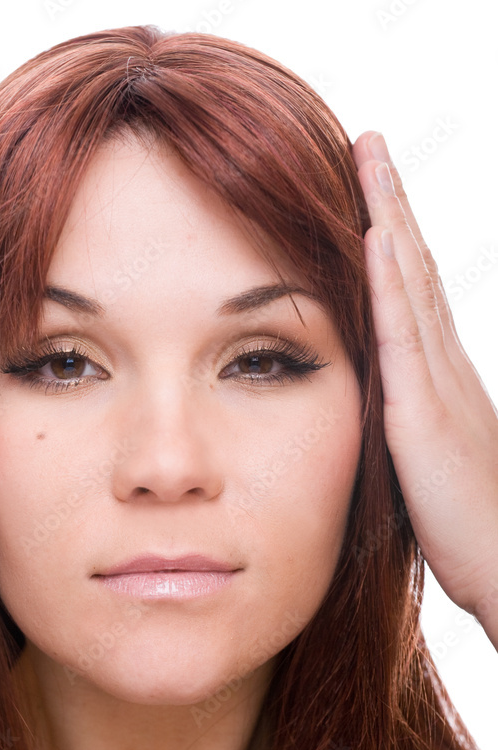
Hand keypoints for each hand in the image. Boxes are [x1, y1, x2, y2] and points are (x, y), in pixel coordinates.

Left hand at [351, 131, 497, 636]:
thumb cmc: (464, 523)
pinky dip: (390, 282)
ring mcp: (436, 382)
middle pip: (413, 266)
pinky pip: (404, 334)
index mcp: (438, 375)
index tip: (370, 188)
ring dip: (388, 216)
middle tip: (368, 144)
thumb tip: (381, 403)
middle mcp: (442, 364)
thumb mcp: (426, 456)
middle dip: (390, 201)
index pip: (410, 288)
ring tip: (368, 159)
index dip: (393, 234)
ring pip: (409, 281)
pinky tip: (375, 236)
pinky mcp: (422, 411)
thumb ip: (405, 419)